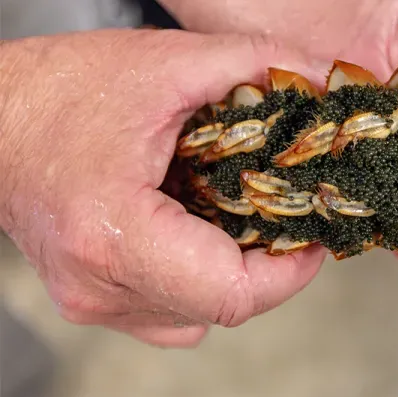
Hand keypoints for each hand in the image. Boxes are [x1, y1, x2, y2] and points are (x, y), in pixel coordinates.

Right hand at [0, 29, 329, 346]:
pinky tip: (201, 240)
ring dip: (235, 276)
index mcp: (117, 235)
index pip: (232, 294)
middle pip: (221, 308)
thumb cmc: (60, 91)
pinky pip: (168, 314)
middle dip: (269, 269)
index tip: (310, 240)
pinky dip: (198, 284)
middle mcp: (100, 285)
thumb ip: (252, 62)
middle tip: (287, 221)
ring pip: (198, 316)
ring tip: (245, 224)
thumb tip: (321, 77)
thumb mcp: (164, 63)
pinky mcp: (90, 300)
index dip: (289, 274)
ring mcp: (92, 302)